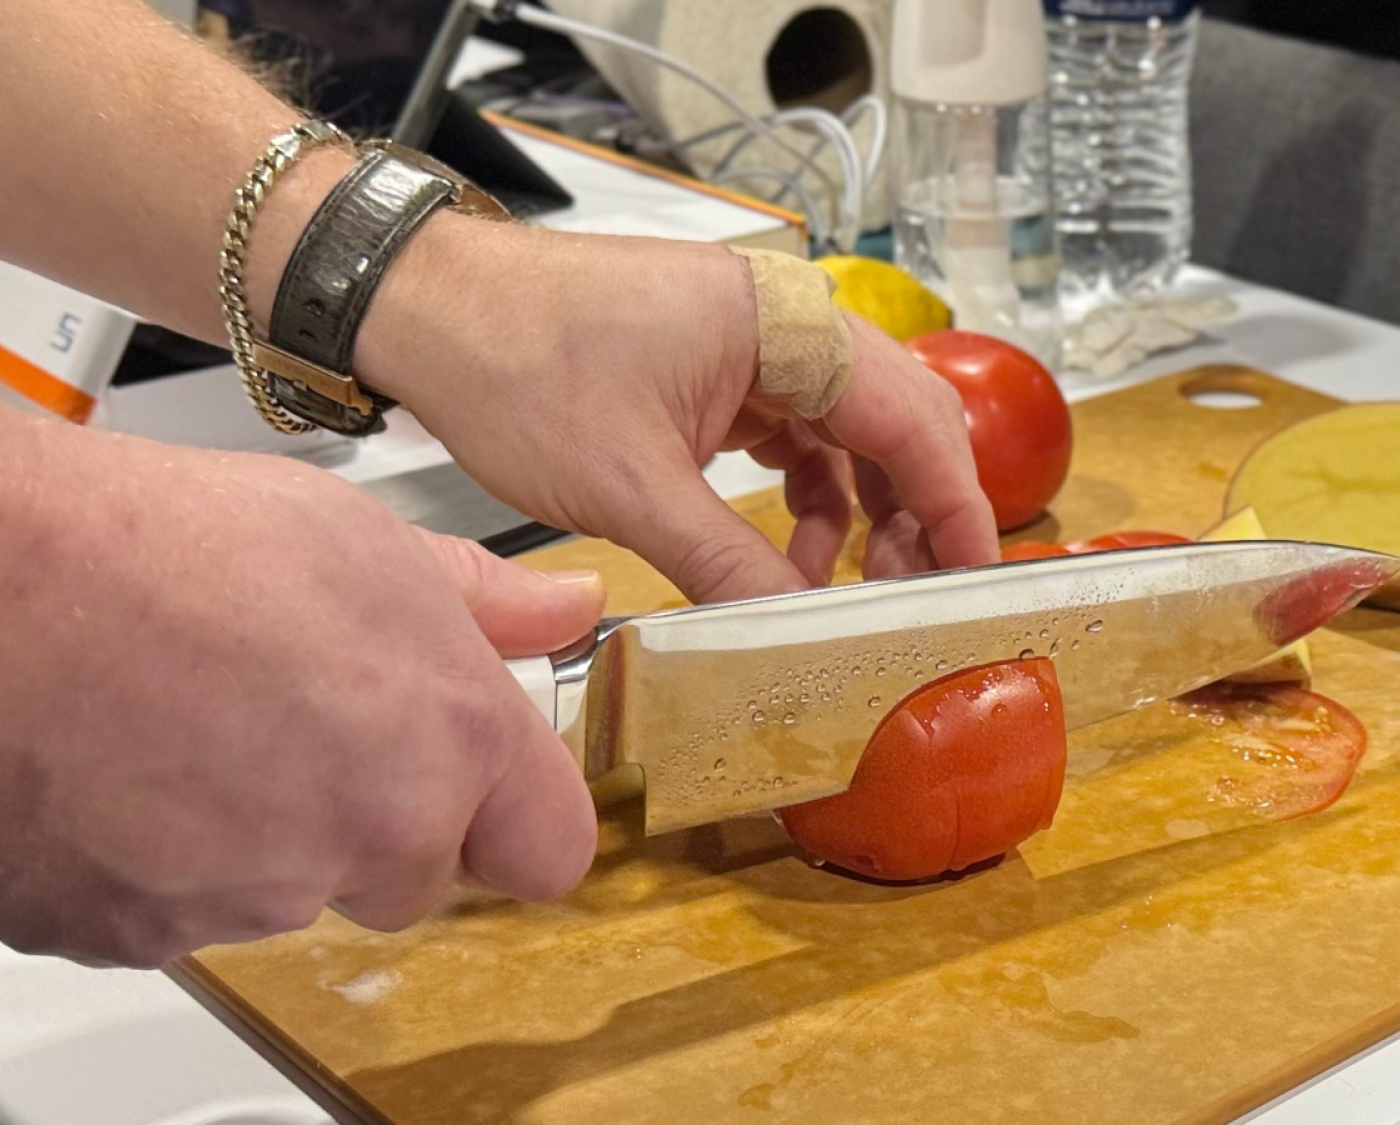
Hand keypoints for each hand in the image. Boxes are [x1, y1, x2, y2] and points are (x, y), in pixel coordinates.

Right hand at [0, 404, 603, 967]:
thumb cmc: (155, 543)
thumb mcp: (359, 537)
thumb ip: (482, 600)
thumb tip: (563, 608)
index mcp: (441, 744)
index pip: (548, 849)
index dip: (512, 815)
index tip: (478, 786)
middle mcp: (358, 840)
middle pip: (410, 877)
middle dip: (369, 818)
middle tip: (291, 720)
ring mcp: (243, 901)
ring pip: (283, 894)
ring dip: (253, 832)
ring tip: (184, 718)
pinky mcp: (130, 937)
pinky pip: (167, 915)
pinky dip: (148, 861)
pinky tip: (115, 764)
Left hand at [354, 217, 1001, 603]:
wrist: (425, 311)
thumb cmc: (517, 364)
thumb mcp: (631, 487)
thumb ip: (728, 562)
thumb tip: (796, 628)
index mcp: (783, 324)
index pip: (913, 418)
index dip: (955, 505)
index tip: (974, 576)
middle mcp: (784, 321)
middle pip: (895, 422)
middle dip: (914, 514)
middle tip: (915, 599)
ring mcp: (751, 342)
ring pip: (847, 433)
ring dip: (857, 512)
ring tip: (843, 590)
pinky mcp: (717, 368)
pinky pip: (794, 434)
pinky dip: (804, 495)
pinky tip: (789, 555)